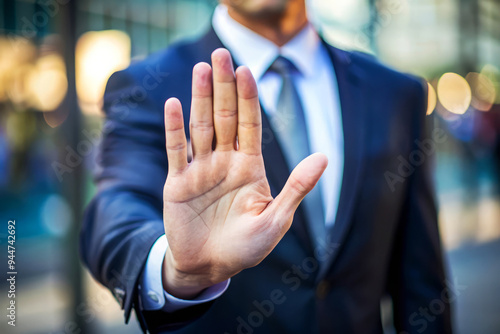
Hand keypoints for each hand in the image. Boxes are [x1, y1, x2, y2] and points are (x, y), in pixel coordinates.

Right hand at [162, 48, 326, 298]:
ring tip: (201, 69)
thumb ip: (296, 188)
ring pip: (200, 127)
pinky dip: (174, 128)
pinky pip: (176, 150)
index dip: (248, 98)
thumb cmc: (246, 247)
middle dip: (223, 87)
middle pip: (224, 117)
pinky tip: (174, 103)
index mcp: (250, 167)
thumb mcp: (276, 220)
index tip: (247, 70)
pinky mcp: (177, 182)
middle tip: (221, 55)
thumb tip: (323, 157)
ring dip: (200, 98)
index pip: (249, 124)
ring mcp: (200, 169)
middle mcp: (225, 162)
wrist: (210, 266)